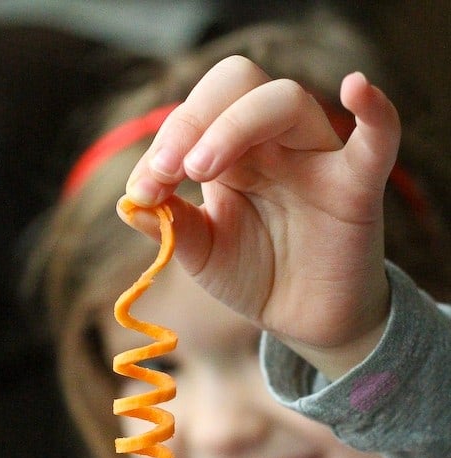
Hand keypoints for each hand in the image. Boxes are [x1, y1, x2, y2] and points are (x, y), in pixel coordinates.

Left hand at [119, 56, 400, 377]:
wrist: (303, 320)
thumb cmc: (255, 276)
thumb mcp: (202, 253)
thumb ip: (172, 225)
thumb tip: (130, 203)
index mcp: (232, 152)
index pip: (196, 116)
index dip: (163, 144)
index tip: (141, 191)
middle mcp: (273, 143)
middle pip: (237, 87)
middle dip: (192, 122)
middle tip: (169, 171)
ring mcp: (316, 158)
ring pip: (285, 102)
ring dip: (234, 125)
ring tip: (200, 170)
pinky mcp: (357, 187)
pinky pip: (378, 139)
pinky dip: (375, 112)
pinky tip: (357, 88)